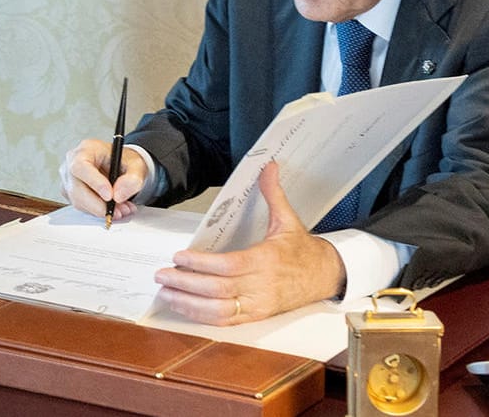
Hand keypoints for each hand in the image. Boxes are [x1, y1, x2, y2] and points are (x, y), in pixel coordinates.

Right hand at [60, 138, 147, 221]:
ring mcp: (69, 179)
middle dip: (99, 205)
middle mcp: (72, 163)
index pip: (81, 166)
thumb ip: (132, 179)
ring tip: (122, 209)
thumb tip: (118, 195)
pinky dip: (99, 211)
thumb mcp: (136, 165)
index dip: (94, 182)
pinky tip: (113, 208)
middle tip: (119, 210)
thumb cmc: (123, 161)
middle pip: (76, 189)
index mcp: (86, 149)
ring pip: (78, 201)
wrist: (120, 166)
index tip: (109, 196)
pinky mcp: (71, 193)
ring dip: (101, 210)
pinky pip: (82, 207)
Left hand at [153, 162, 345, 323]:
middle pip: (217, 290)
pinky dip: (202, 317)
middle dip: (186, 283)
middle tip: (161, 274)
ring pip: (218, 310)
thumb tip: (269, 165)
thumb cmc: (303, 249)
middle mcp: (261, 286)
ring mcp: (258, 305)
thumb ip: (273, 193)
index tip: (178, 256)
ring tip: (166, 292)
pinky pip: (226, 322)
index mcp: (266, 260)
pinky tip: (184, 307)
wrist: (327, 276)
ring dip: (188, 303)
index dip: (200, 264)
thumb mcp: (289, 219)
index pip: (227, 265)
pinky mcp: (257, 317)